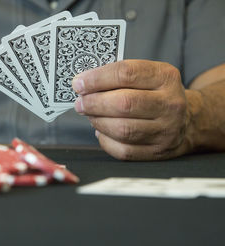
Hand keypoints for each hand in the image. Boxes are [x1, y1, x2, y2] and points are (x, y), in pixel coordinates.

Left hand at [72, 59, 195, 160]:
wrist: (185, 121)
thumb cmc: (156, 95)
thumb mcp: (146, 76)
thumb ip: (118, 76)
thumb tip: (84, 83)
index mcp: (165, 77)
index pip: (126, 74)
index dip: (97, 78)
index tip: (79, 83)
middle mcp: (170, 104)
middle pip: (124, 103)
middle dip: (94, 103)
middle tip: (80, 103)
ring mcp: (166, 130)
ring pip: (122, 129)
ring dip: (98, 122)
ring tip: (91, 115)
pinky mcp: (157, 152)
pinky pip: (123, 150)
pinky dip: (105, 140)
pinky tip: (102, 131)